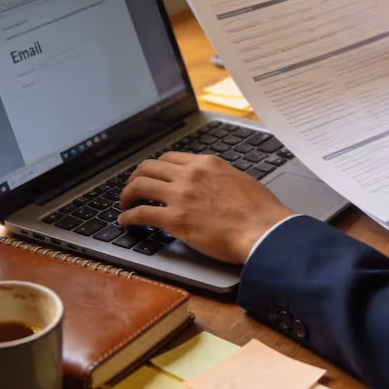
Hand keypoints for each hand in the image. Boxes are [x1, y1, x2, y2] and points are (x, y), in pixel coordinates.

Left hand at [118, 153, 293, 263]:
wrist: (263, 230)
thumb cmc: (259, 210)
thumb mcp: (239, 179)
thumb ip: (218, 176)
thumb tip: (212, 183)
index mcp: (206, 163)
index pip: (169, 158)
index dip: (156, 168)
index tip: (152, 176)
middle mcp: (189, 174)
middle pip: (148, 167)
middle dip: (135, 178)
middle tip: (132, 189)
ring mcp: (180, 195)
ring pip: (139, 186)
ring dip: (126, 195)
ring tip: (124, 204)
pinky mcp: (174, 220)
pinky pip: (141, 214)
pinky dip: (128, 217)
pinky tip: (126, 221)